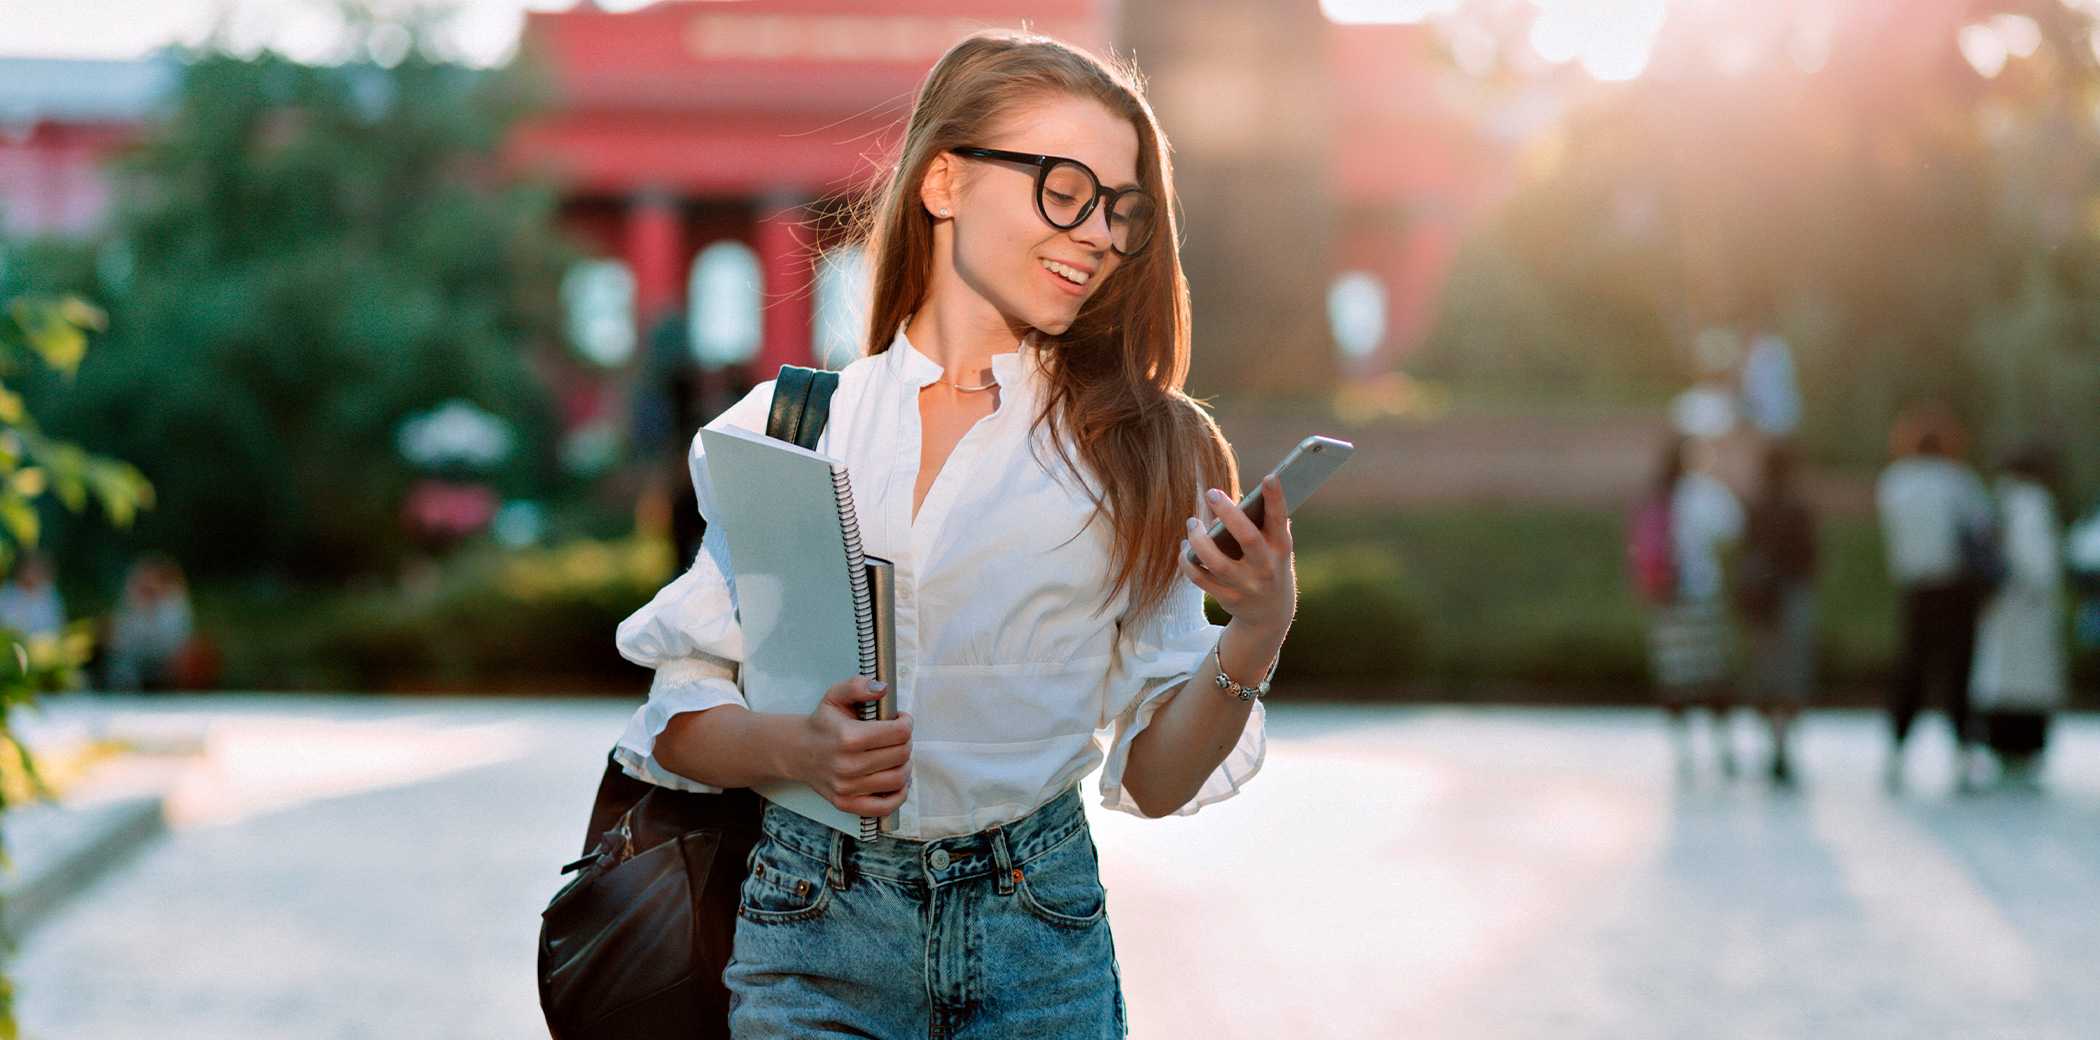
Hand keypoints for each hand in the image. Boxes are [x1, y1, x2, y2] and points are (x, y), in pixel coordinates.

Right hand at [789, 675, 911, 816]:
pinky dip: (899, 795)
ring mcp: (847, 787)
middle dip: (906, 742)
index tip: (900, 720)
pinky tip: (897, 782)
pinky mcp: (846, 803)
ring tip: (896, 756)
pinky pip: (884, 807)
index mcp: (849, 737)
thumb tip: (882, 689)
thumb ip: (857, 685)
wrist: (798, 751)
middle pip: (902, 755)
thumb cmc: (823, 723)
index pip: (900, 732)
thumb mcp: (835, 696)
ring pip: (898, 779)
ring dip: (905, 766)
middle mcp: (848, 765)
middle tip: (897, 737)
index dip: (906, 723)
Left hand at [1180, 475, 1296, 638]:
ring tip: (1192, 522)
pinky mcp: (1230, 600)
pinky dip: (1188, 563)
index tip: (1269, 478)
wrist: (1271, 613)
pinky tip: (1184, 548)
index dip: (1276, 499)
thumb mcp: (1273, 548)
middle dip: (1229, 514)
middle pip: (1248, 538)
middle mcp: (1267, 568)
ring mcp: (1248, 587)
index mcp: (1281, 549)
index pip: (1280, 521)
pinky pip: (1202, 580)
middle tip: (1211, 493)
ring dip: (1199, 540)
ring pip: (1218, 563)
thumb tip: (1222, 514)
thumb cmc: (1268, 564)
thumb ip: (1256, 527)